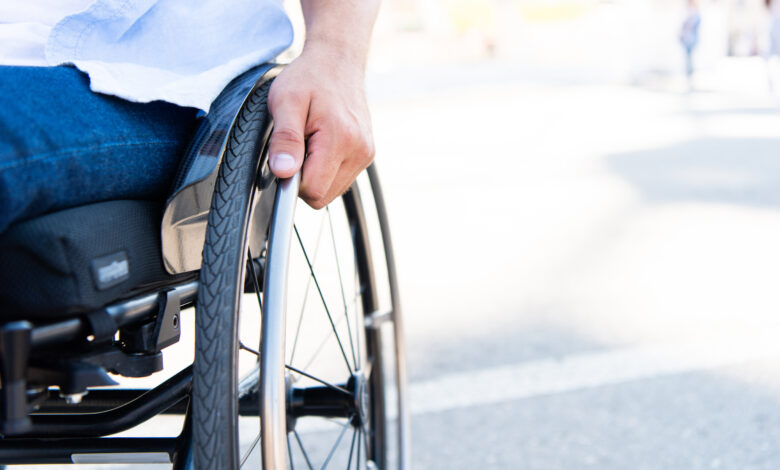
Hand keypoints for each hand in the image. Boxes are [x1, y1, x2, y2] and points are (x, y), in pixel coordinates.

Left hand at [267, 45, 374, 208]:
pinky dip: (326, 169)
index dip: (292, 179)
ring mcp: (366, 154)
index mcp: (340, 139)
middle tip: (298, 144)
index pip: (312, 190)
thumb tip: (284, 172)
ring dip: (315, 174)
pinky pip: (340, 180)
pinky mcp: (367, 154)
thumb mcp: (286, 102)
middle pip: (322, 196)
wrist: (337, 61)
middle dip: (304, 178)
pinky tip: (322, 144)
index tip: (286, 155)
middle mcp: (360, 151)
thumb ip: (285, 139)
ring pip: (331, 191)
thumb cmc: (309, 78)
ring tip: (311, 141)